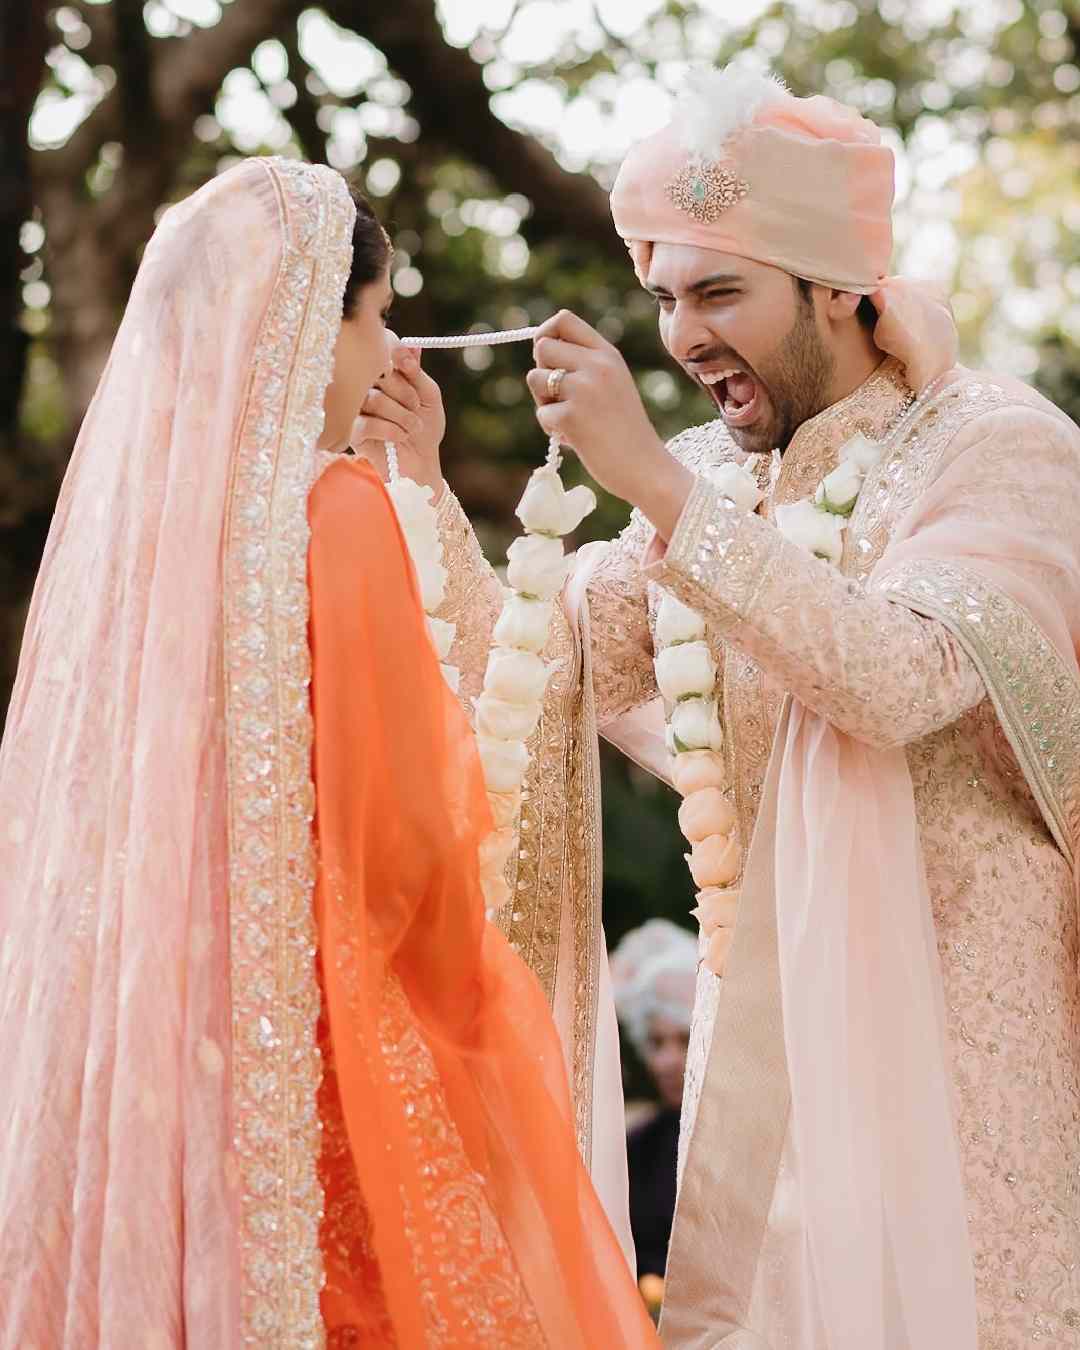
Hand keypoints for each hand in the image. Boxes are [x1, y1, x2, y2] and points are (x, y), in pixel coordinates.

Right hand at [352, 346, 445, 494]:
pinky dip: (389, 430)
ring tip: (412, 427)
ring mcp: (354, 409)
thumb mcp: (428, 396)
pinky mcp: (350, 433)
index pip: (377, 350)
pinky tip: (400, 436)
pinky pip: (364, 423)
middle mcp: (363, 387)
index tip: (410, 366)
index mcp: (380, 373)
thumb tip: (410, 347)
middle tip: (416, 407)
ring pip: (371, 399)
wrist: (421, 464)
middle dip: (403, 391)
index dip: (394, 354)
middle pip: (374, 374)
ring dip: (400, 414)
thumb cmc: (424, 427)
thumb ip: (416, 372)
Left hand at [526, 310, 693, 538]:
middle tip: (559, 397)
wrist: (646, 467)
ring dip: (544, 402)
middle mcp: (596, 365)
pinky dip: (552, 430)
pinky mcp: (570, 417)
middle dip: (542, 371)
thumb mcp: (613, 383)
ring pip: (535, 378)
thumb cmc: (625, 430)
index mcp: (608, 354)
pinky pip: (542, 414)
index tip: (546, 356)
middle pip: (542, 346)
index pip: (563, 320)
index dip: (546, 333)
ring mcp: (583, 390)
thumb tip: (542, 348)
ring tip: (570, 419)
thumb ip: (585, 364)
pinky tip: (576, 439)